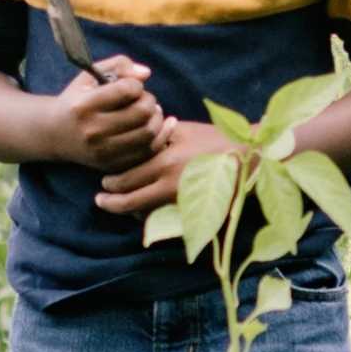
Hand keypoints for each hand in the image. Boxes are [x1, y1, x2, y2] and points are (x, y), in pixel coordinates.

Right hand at [55, 55, 164, 173]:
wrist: (55, 134)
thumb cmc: (77, 99)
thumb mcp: (90, 76)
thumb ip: (119, 64)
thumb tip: (146, 74)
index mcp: (83, 106)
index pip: (128, 90)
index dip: (136, 84)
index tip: (131, 86)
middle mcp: (92, 131)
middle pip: (142, 113)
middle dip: (150, 101)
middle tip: (144, 100)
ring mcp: (102, 152)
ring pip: (149, 134)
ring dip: (157, 119)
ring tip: (149, 113)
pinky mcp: (112, 165)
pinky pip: (148, 152)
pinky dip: (158, 137)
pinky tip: (154, 126)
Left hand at [90, 115, 232, 217]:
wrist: (248, 157)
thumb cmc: (215, 140)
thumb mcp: (184, 130)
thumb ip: (157, 136)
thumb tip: (135, 139)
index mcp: (165, 162)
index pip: (126, 179)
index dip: (110, 184)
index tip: (104, 183)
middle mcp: (170, 186)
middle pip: (130, 202)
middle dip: (112, 202)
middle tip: (102, 200)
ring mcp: (182, 203)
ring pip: (146, 215)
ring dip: (131, 211)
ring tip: (121, 205)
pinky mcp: (194, 213)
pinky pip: (165, 221)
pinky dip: (152, 218)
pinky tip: (146, 212)